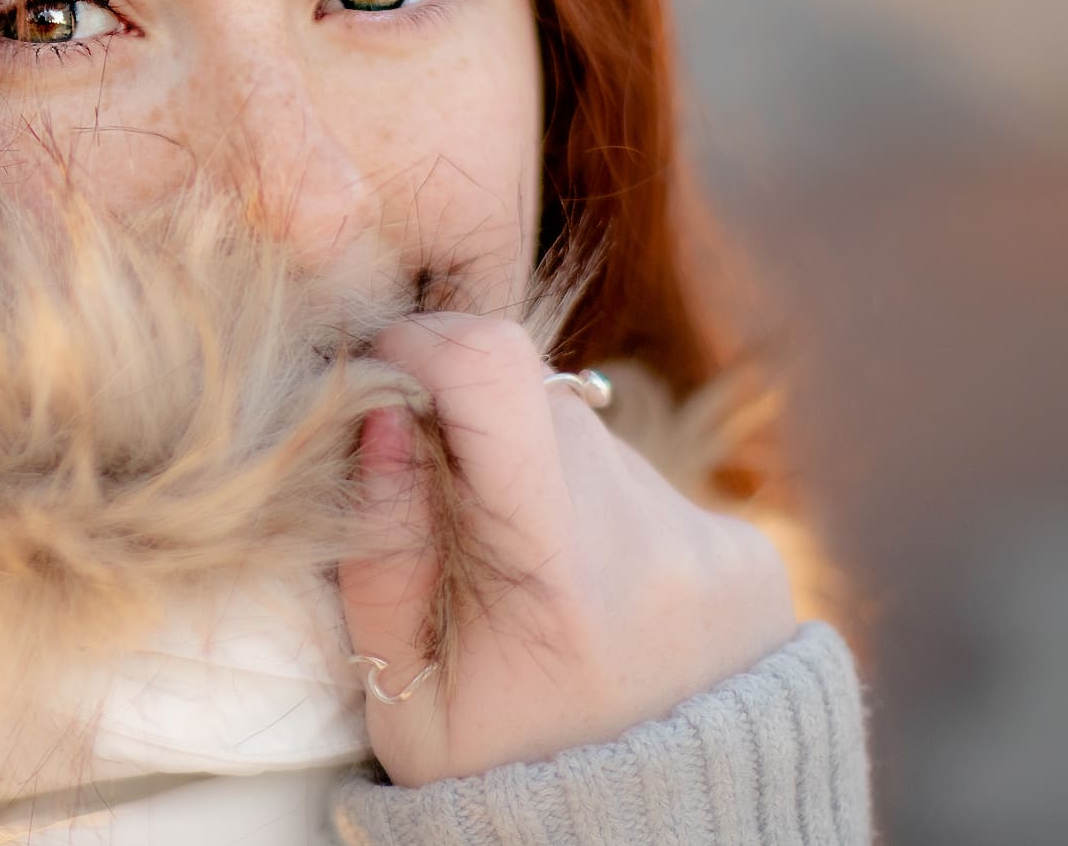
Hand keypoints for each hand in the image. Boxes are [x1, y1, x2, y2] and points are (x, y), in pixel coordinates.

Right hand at [337, 312, 796, 787]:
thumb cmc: (502, 778)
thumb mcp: (403, 699)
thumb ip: (380, 555)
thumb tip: (377, 414)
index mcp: (557, 571)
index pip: (490, 365)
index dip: (419, 342)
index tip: (378, 383)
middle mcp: (648, 534)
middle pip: (527, 397)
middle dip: (461, 429)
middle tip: (439, 521)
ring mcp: (708, 538)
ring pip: (582, 439)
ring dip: (528, 477)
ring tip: (521, 587)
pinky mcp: (744, 549)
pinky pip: (640, 487)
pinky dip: (592, 517)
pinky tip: (586, 601)